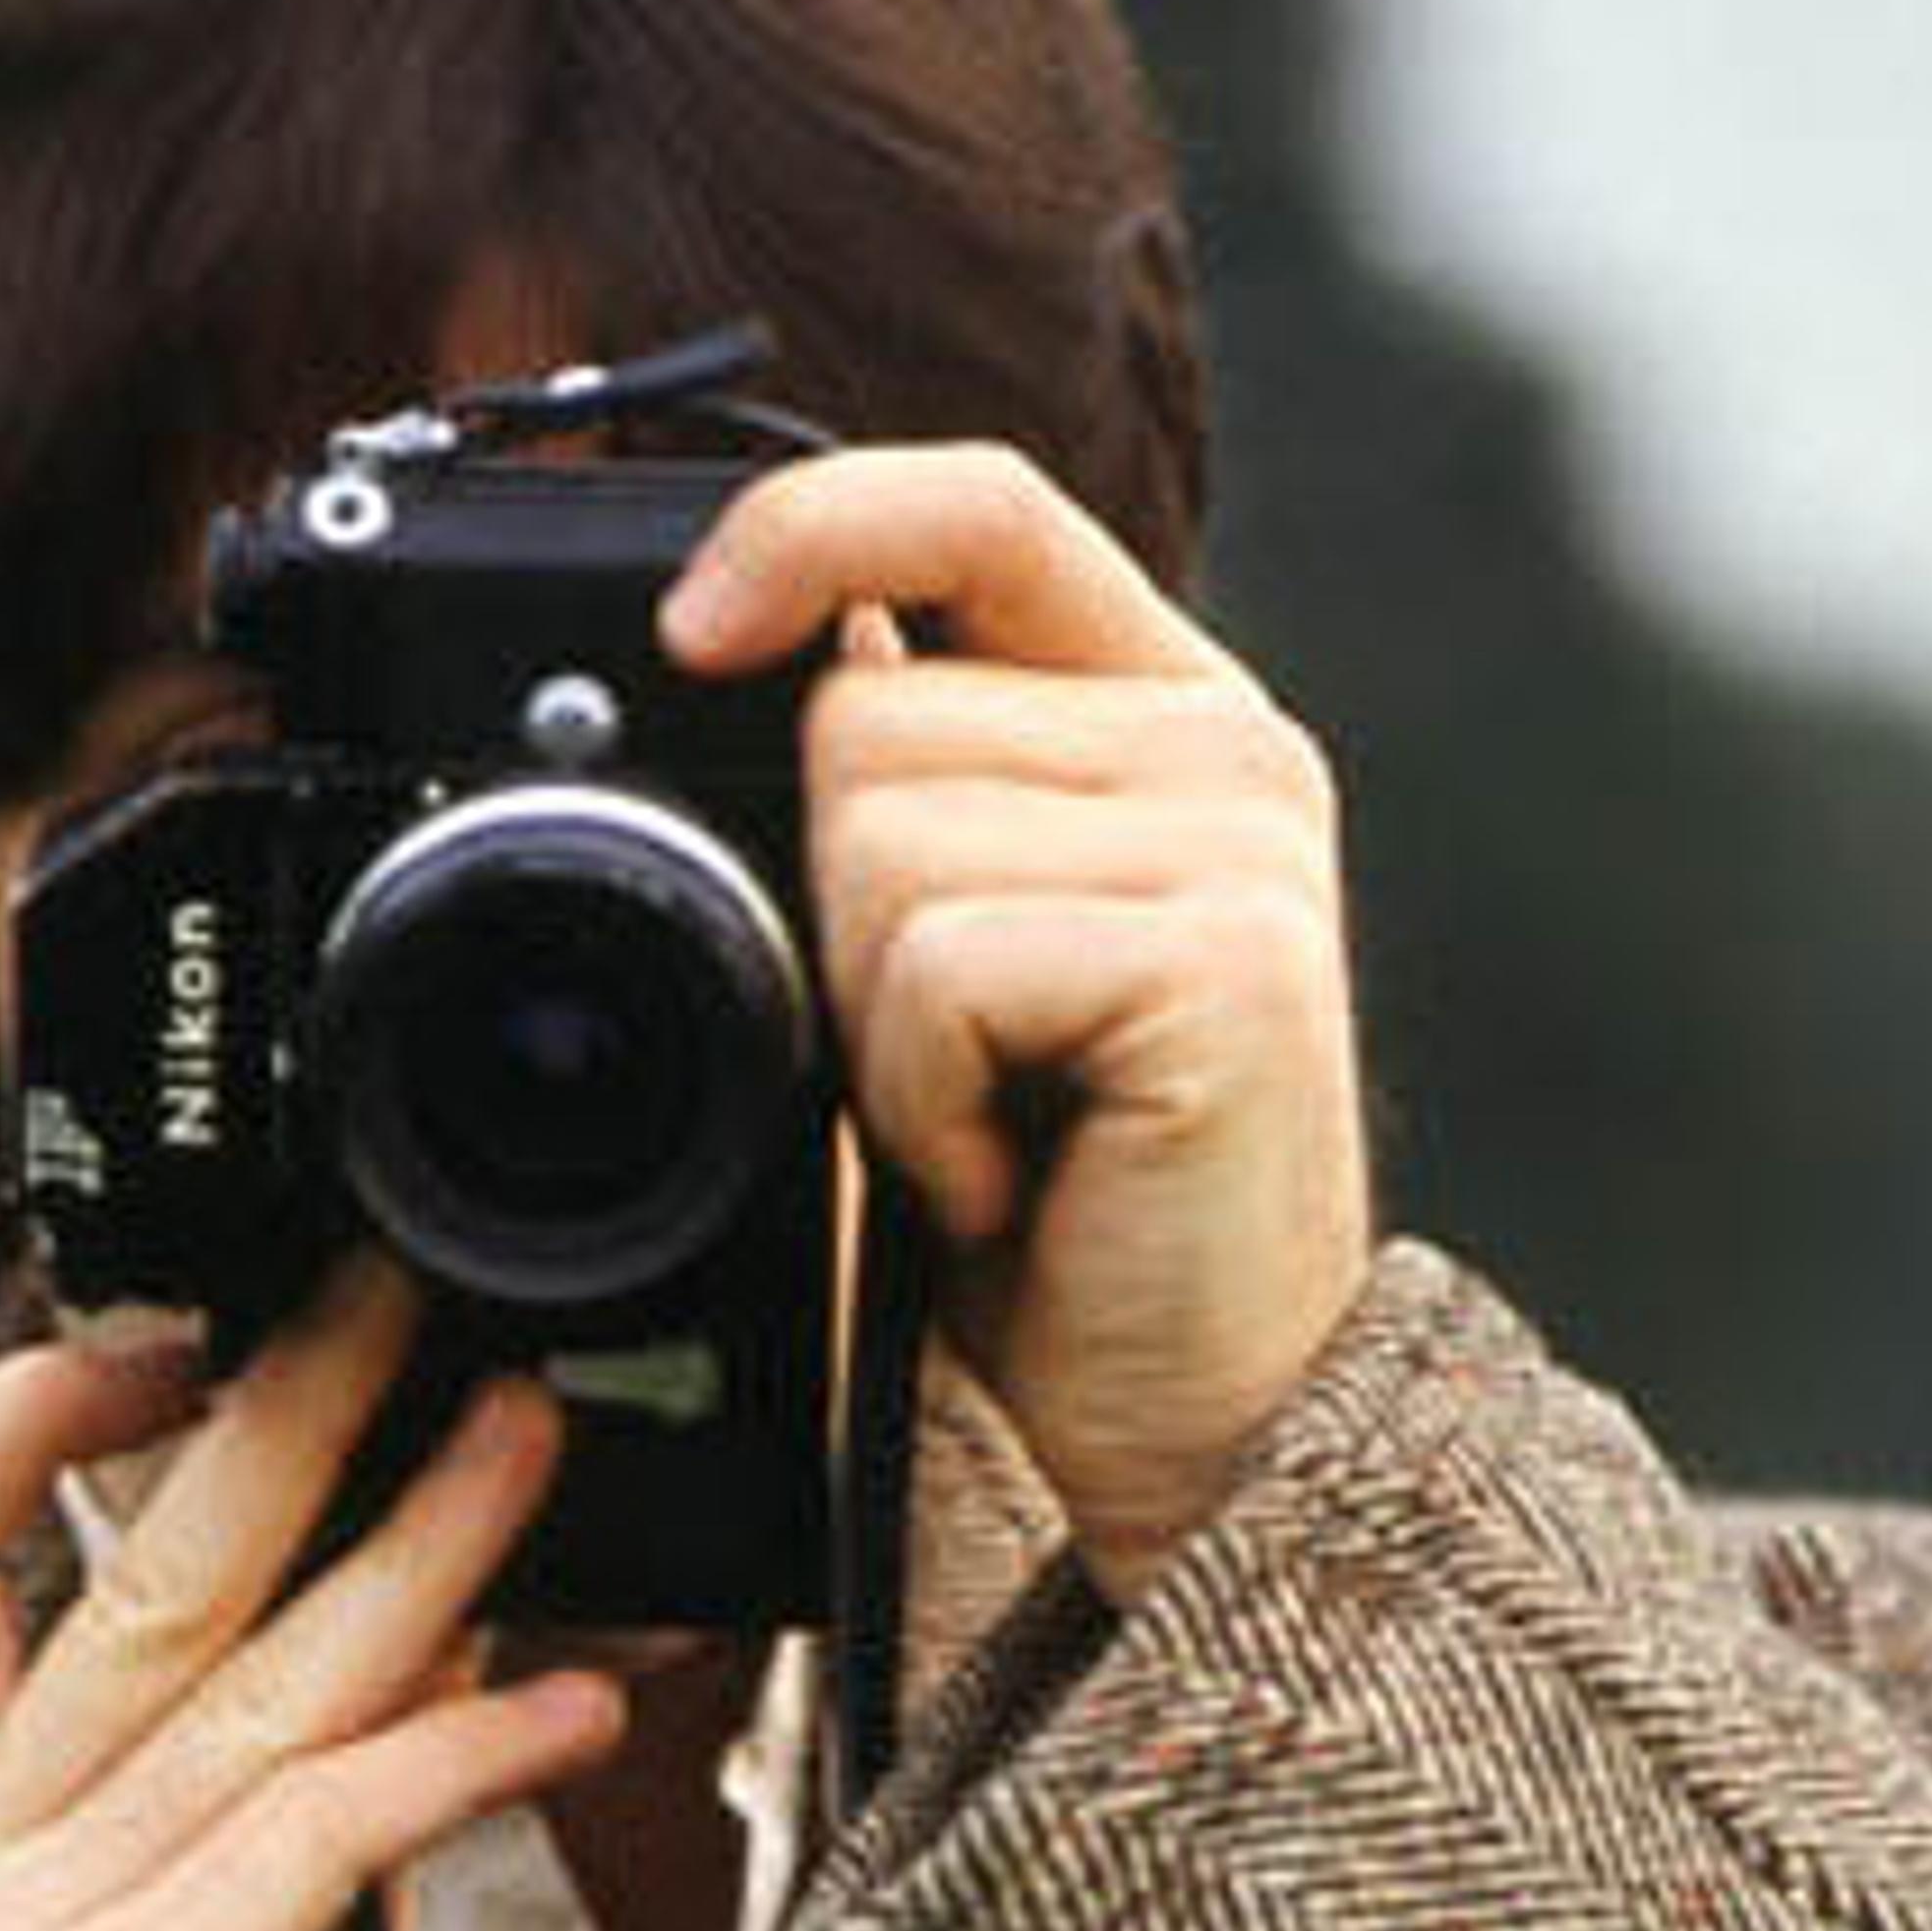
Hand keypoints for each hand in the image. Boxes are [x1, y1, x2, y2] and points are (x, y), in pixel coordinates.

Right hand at [0, 1252, 624, 1930]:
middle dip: (282, 1412)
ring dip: (422, 1547)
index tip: (165, 1317)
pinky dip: (468, 1751)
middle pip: (122, 1580)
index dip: (17, 1413)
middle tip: (409, 1297)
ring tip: (533, 1439)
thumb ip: (258, 1813)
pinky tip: (578, 1707)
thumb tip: (413, 1619)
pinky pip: (329, 1832)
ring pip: (251, 1688)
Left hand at [659, 443, 1370, 1600]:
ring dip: (871, 1034)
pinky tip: (1005, 1181)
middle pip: (863, 720)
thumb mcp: (953, 965)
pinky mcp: (1229, 965)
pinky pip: (940, 965)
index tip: (687, 630)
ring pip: (877, 844)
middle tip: (937, 1073)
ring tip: (982, 1129)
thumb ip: (900, 794)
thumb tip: (720, 646)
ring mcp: (1245, 849)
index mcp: (1162, 713)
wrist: (1190, 1426)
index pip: (979, 504)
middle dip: (829, 923)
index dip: (813, 528)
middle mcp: (1228, 751)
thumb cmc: (1053, 1211)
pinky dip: (921, 1106)